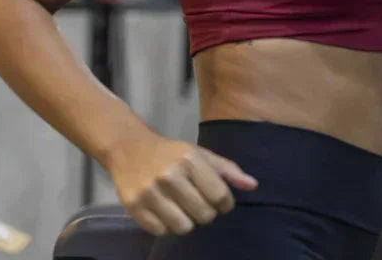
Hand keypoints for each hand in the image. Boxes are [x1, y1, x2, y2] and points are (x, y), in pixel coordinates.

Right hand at [106, 133, 257, 235]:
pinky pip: (162, 232)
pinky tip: (167, 212)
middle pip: (204, 215)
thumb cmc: (172, 153)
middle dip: (207, 213)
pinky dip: (168, 226)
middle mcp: (169, 176)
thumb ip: (228, 170)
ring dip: (188, 222)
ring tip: (184, 209)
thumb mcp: (201, 154)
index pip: (220, 196)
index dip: (226, 204)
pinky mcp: (133, 207)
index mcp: (189, 160)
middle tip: (200, 204)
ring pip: (183, 227)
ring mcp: (149, 193)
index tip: (221, 202)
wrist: (129, 149)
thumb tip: (252, 185)